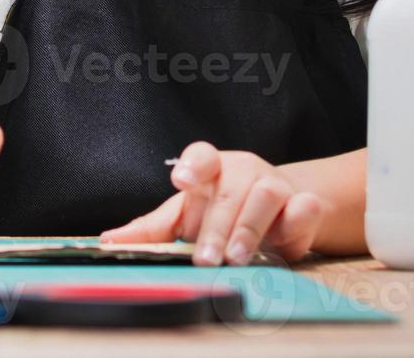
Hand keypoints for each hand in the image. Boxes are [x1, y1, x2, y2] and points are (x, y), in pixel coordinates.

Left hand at [98, 141, 326, 265]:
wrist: (278, 215)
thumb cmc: (221, 213)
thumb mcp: (184, 218)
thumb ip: (151, 230)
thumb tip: (109, 241)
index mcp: (211, 169)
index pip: (202, 155)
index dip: (193, 165)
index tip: (182, 181)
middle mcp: (243, 171)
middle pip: (229, 192)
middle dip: (216, 227)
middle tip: (204, 258)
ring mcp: (275, 185)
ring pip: (265, 197)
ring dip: (249, 229)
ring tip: (235, 259)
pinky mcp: (304, 205)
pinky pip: (304, 207)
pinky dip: (297, 220)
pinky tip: (286, 236)